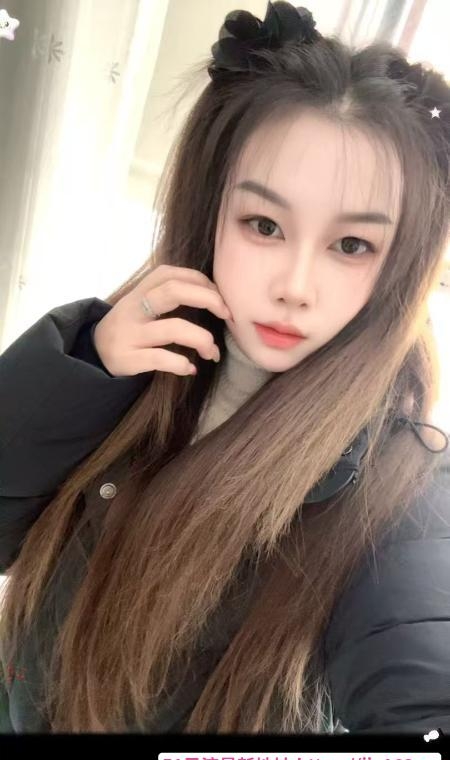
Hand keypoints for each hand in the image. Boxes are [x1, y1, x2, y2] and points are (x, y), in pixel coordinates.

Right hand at [93, 264, 231, 376]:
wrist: (93, 354)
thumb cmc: (130, 327)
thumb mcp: (142, 304)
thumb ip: (168, 295)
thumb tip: (216, 297)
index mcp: (140, 290)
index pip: (172, 274)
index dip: (201, 281)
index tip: (220, 296)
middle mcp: (133, 308)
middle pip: (173, 291)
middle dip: (208, 299)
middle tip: (227, 314)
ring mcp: (130, 333)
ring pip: (174, 329)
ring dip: (202, 339)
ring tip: (212, 352)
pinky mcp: (128, 358)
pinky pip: (161, 359)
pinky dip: (182, 365)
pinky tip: (190, 368)